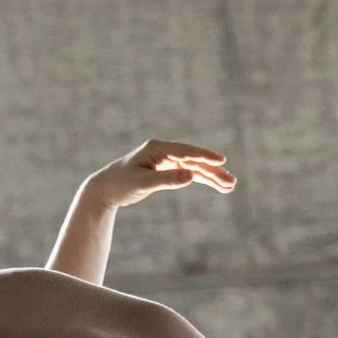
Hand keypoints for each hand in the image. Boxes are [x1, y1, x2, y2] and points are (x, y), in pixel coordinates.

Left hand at [81, 140, 235, 210]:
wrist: (106, 189)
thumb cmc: (121, 184)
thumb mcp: (143, 183)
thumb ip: (167, 180)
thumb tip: (191, 176)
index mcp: (156, 148)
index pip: (185, 151)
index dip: (204, 156)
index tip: (221, 160)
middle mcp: (164, 151)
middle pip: (194, 160)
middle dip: (213, 170)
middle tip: (232, 181)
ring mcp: (167, 160)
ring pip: (194, 167)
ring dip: (212, 176)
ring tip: (230, 186)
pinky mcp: (167, 170)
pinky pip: (189, 173)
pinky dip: (202, 179)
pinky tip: (217, 186)